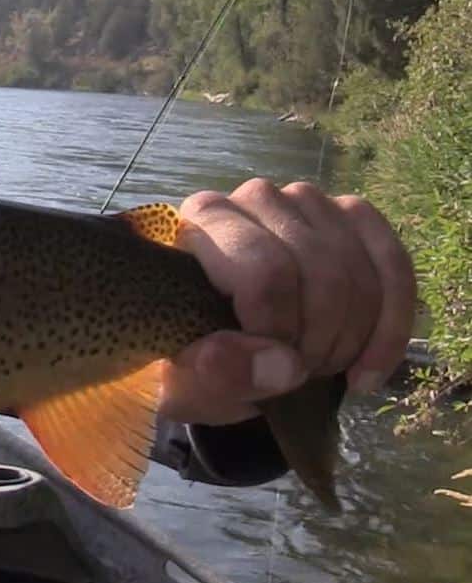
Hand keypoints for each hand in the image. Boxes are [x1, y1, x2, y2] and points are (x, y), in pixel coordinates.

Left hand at [160, 179, 415, 424]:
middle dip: (318, 341)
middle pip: (319, 271)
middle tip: (297, 377)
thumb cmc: (194, 362)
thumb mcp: (188, 385)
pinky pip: (394, 264)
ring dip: (351, 339)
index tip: (274, 372)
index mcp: (202, 223)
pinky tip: (369, 370)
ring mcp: (308, 202)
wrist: (218, 354)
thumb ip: (214, 377)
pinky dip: (391, 325)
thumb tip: (279, 364)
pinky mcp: (352, 216)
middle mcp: (255, 198)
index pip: (265, 269)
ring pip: (357, 273)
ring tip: (320, 371)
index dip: (282, 330)